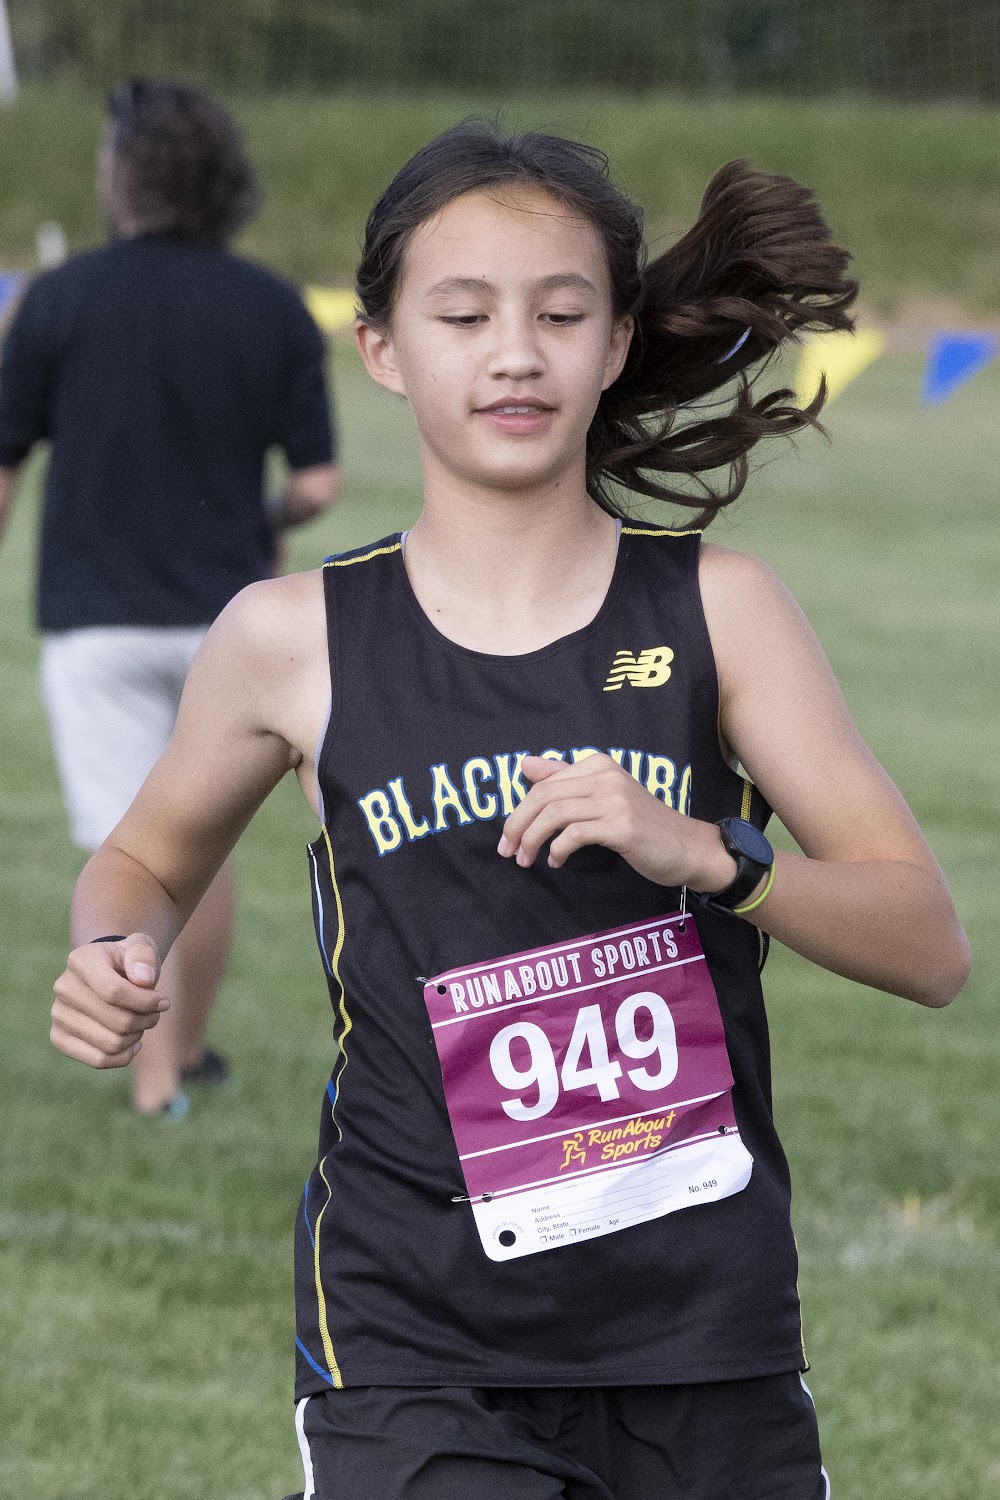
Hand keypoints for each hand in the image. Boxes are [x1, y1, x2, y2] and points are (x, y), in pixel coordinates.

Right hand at [50, 934, 168, 1069]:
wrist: (107, 973)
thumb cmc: (128, 961)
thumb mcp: (142, 947)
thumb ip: (144, 955)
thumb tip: (143, 979)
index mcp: (81, 961)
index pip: (114, 992)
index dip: (146, 1002)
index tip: (163, 1001)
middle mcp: (63, 988)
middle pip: (117, 1021)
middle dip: (146, 1020)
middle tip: (155, 1013)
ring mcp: (58, 1015)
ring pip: (110, 1043)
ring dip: (136, 1036)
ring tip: (142, 1023)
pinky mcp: (59, 1038)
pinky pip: (98, 1060)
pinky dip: (123, 1056)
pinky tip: (133, 1043)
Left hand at [497, 755, 736, 889]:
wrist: (687, 847)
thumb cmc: (642, 825)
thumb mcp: (602, 797)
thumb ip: (565, 779)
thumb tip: (525, 764)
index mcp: (598, 765)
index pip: (544, 783)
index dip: (519, 810)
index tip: (509, 837)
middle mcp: (606, 775)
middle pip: (544, 796)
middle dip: (518, 825)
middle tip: (508, 851)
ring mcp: (615, 799)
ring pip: (555, 814)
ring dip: (532, 840)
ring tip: (526, 860)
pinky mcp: (622, 826)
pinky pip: (575, 834)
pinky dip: (558, 849)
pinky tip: (556, 861)